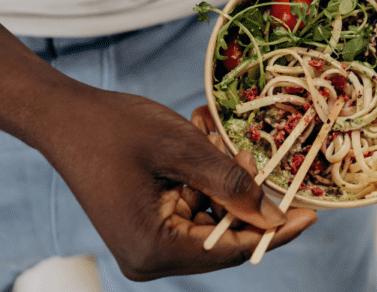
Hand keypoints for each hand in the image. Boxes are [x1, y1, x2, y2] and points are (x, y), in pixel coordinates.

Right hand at [41, 88, 315, 280]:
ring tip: (208, 135)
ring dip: (222, 179)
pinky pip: (194, 208)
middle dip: (243, 194)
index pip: (231, 249)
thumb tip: (272, 216)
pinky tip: (199, 141)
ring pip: (212, 218)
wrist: (64, 117)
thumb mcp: (183, 150)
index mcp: (154, 249)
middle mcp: (150, 258)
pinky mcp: (147, 228)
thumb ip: (230, 183)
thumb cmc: (116, 129)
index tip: (312, 213)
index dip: (275, 231)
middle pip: (223, 237)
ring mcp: (147, 245)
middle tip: (246, 149)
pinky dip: (204, 178)